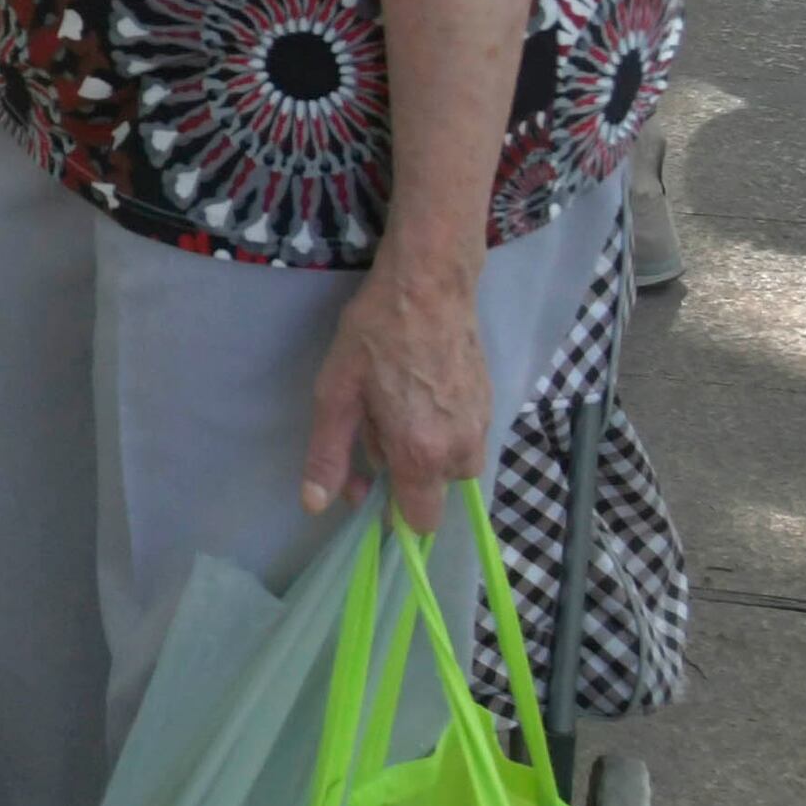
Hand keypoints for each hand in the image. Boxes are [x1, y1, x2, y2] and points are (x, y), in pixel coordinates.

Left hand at [299, 246, 490, 537]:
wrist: (429, 284)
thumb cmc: (375, 335)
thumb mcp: (336, 395)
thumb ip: (329, 455)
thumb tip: (316, 505)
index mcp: (421, 453)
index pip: (420, 520)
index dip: (393, 514)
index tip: (369, 488)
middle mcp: (460, 447)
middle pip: (437, 494)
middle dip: (407, 477)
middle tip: (377, 429)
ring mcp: (481, 424)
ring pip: (455, 466)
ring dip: (427, 453)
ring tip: (397, 406)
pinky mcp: (489, 402)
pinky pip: (466, 438)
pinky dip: (443, 431)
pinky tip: (419, 393)